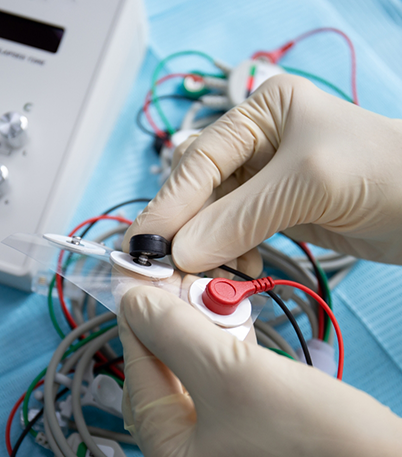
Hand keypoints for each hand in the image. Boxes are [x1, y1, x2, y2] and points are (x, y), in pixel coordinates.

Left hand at [119, 286, 401, 456]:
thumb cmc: (319, 439)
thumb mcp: (233, 375)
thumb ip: (175, 333)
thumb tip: (133, 301)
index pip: (140, 382)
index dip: (137, 327)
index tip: (136, 288)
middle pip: (165, 385)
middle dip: (173, 333)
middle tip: (179, 292)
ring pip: (193, 387)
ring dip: (200, 343)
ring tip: (209, 307)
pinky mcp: (249, 451)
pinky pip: (219, 397)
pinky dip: (222, 362)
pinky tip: (233, 335)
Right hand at [123, 74, 401, 273]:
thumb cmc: (380, 170)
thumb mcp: (304, 183)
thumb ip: (237, 217)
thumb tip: (177, 253)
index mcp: (259, 113)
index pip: (199, 160)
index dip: (169, 204)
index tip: (144, 244)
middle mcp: (254, 145)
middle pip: (199, 190)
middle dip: (182, 230)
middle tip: (160, 268)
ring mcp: (261, 181)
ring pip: (212, 218)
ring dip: (204, 249)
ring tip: (202, 277)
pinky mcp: (271, 213)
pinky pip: (233, 236)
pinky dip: (227, 257)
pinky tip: (235, 271)